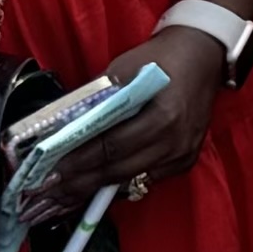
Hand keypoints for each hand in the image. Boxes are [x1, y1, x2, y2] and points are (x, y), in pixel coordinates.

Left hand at [12, 32, 225, 229]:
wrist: (204, 54)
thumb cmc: (162, 57)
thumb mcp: (123, 68)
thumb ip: (97, 99)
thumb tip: (63, 126)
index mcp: (163, 116)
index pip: (111, 146)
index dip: (78, 161)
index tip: (50, 171)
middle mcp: (175, 141)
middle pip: (119, 170)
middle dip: (80, 183)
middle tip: (48, 192)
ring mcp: (182, 154)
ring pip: (131, 181)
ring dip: (95, 190)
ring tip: (63, 197)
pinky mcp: (184, 160)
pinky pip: (146, 179)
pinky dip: (118, 184)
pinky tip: (94, 189)